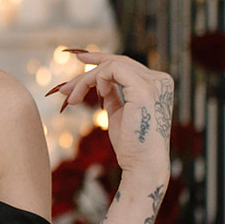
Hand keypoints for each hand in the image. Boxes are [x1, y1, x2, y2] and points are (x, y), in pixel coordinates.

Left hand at [47, 50, 173, 182]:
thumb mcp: (119, 113)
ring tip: (73, 99)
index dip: (100, 59)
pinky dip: (97, 79)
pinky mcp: (144, 88)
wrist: (141, 165)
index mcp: (157, 85)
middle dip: (86, 73)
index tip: (78, 59)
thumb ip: (113, 95)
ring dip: (86, 80)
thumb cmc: (131, 145)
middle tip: (64, 89)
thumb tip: (100, 84)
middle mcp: (160, 80)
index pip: (125, 64)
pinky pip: (113, 70)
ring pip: (111, 65)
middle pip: (116, 63)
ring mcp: (154, 83)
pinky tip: (96, 95)